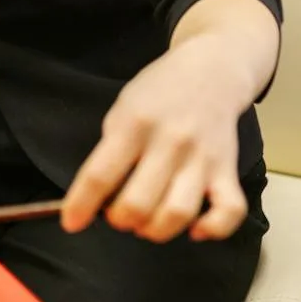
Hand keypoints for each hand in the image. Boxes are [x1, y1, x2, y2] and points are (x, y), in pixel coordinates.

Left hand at [60, 35, 252, 241]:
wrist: (211, 70)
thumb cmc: (158, 93)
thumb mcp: (122, 108)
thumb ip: (111, 150)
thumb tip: (96, 199)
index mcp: (134, 124)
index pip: (100, 175)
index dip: (81, 205)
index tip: (72, 223)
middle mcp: (169, 142)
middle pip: (138, 203)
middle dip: (120, 220)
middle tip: (118, 213)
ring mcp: (201, 158)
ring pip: (178, 214)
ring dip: (155, 231)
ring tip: (146, 222)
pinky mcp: (228, 169)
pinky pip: (229, 211)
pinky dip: (212, 229)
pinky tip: (195, 229)